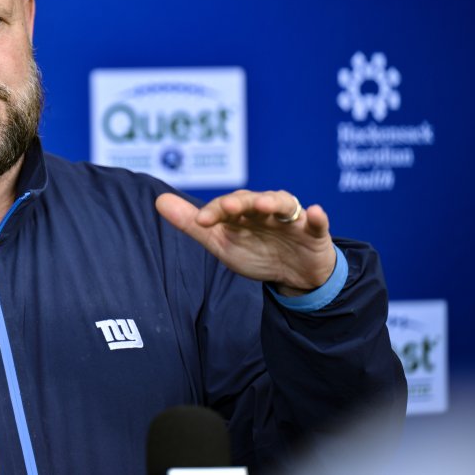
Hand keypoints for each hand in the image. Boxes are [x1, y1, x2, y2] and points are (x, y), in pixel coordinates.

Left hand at [155, 190, 336, 295]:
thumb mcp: (221, 242)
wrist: (294, 274)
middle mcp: (265, 209)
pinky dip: (317, 216)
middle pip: (252, 200)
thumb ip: (191, 223)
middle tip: (228, 207)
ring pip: (282, 205)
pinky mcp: (314, 232)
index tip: (201, 221)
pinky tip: (315, 212)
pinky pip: (317, 222)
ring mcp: (290, 219)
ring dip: (272, 203)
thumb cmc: (255, 251)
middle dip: (240, 202)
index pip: (225, 206)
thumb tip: (158, 201)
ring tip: (263, 206)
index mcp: (242, 211)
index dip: (213, 212)